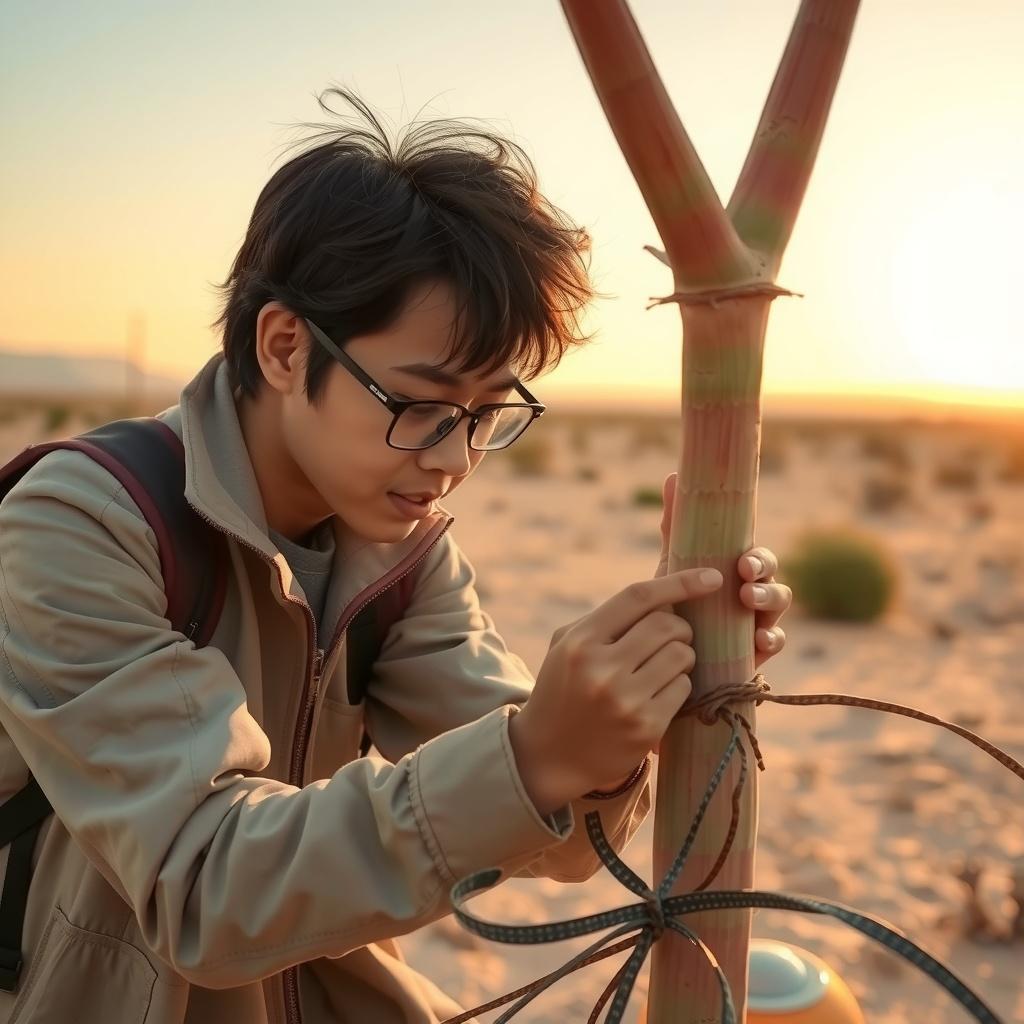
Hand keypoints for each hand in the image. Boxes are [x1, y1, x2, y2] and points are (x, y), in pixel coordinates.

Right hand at [509, 567, 723, 813]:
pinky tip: (657, 694)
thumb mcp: (567, 645)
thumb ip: (607, 619)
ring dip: (681, 657)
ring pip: (682, 656)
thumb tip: (666, 597)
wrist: (548, 755)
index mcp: (580, 641)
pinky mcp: (646, 728)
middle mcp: (601, 669)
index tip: (712, 576)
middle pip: (668, 626)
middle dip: (679, 629)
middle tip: (670, 639)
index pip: (639, 597)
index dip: (680, 582)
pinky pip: (684, 689)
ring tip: (660, 668)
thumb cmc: (563, 688)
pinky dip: (678, 686)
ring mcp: (625, 701)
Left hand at [656, 472, 790, 669]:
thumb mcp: (673, 566)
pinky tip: (759, 641)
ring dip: (769, 602)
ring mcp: (758, 624)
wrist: (661, 654)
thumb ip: (675, 526)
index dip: (758, 559)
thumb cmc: (674, 605)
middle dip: (765, 580)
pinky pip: (775, 644)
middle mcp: (754, 596)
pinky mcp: (755, 652)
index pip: (758, 559)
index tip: (743, 563)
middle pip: (774, 582)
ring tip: (748, 601)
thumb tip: (673, 475)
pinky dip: (772, 640)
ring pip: (779, 608)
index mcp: (738, 573)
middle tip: (745, 583)